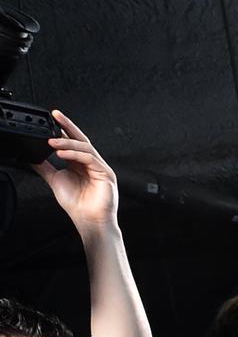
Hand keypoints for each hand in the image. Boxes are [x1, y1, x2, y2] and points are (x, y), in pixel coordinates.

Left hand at [39, 112, 119, 236]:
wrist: (88, 221)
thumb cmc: (78, 205)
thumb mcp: (55, 180)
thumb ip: (45, 167)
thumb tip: (32, 157)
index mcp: (80, 164)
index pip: (71, 142)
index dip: (62, 130)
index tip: (50, 119)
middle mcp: (91, 163)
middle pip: (80, 139)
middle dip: (68, 126)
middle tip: (55, 116)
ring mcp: (100, 167)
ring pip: (84, 147)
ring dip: (67, 143)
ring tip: (51, 142)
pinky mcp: (106, 173)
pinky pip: (89, 158)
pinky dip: (75, 154)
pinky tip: (61, 154)